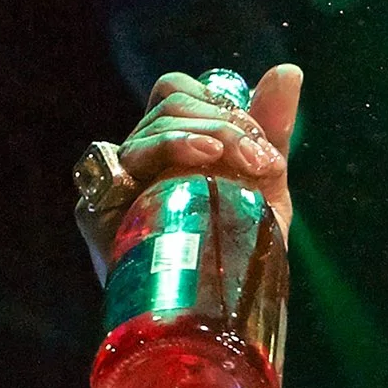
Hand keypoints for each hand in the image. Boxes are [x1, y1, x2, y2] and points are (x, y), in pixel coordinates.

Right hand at [78, 65, 303, 275]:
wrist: (227, 317)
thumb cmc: (241, 251)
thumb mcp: (263, 187)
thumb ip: (271, 131)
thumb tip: (289, 70)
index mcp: (172, 143)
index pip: (180, 93)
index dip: (223, 106)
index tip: (265, 147)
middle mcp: (140, 156)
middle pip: (168, 102)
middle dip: (223, 122)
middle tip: (262, 161)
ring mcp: (117, 183)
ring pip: (150, 130)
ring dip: (203, 136)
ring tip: (245, 165)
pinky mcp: (98, 213)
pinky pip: (116, 169)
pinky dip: (162, 155)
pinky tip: (197, 163)